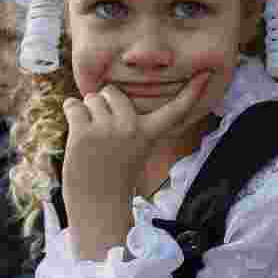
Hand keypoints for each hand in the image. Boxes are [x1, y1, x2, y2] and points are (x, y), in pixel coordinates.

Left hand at [61, 73, 211, 259]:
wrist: (96, 205)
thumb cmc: (112, 175)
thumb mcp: (133, 148)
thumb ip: (128, 122)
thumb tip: (105, 91)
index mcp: (149, 133)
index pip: (175, 109)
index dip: (193, 91)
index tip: (206, 72)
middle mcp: (131, 127)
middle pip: (112, 92)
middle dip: (103, 106)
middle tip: (103, 135)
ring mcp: (107, 129)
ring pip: (91, 98)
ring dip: (86, 113)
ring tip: (91, 140)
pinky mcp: (83, 132)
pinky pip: (73, 105)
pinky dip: (70, 114)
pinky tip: (76, 135)